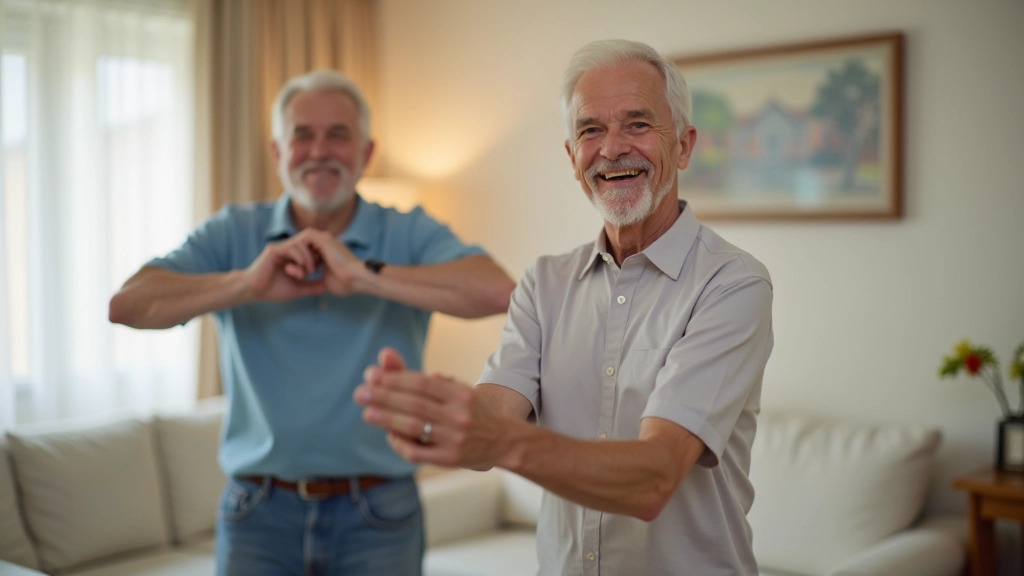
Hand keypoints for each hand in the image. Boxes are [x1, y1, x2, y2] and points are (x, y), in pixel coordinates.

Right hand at [243, 235, 324, 300]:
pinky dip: (300, 258)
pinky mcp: (274, 250)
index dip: (319, 257)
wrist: (253, 291)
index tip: (324, 269)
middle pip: (308, 243)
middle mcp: (287, 249)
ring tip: (310, 272)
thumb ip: (312, 286)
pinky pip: (292, 248)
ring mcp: (280, 248)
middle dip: (316, 255)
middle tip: (318, 270)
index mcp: (293, 256)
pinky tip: (301, 270)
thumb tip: (328, 287)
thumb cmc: (273, 290)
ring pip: (301, 244)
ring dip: (308, 258)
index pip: (311, 249)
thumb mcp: (298, 289)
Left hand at [290, 228, 367, 296]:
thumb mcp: (326, 281)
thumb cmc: (344, 283)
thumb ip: (316, 280)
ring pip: (300, 241)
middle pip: (300, 245)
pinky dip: (299, 251)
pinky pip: (303, 239)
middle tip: (293, 272)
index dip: (298, 263)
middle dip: (294, 258)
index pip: (304, 253)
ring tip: (298, 268)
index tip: (297, 276)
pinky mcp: (324, 239)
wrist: (356, 278)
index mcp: (326, 253)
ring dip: (296, 255)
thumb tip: (309, 287)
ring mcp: (325, 239)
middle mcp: (325, 243)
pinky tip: (303, 264)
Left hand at [355, 348, 507, 469]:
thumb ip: (424, 378)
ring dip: (387, 419)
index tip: (373, 375)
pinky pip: (417, 453)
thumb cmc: (471, 411)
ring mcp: (454, 439)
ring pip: (414, 427)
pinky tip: (389, 435)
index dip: (396, 379)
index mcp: (461, 394)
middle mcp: (459, 415)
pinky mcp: (449, 460)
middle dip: (385, 397)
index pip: (423, 383)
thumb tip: (387, 358)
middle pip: (415, 404)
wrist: (502, 440)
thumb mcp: (456, 389)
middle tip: (361, 392)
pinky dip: (400, 443)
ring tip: (367, 412)